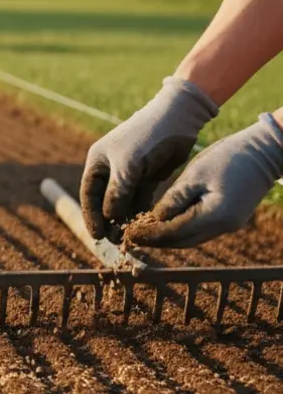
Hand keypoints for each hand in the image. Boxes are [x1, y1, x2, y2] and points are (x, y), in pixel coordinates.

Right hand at [80, 76, 218, 241]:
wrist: (179, 117)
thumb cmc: (147, 136)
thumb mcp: (129, 165)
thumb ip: (117, 192)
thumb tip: (109, 218)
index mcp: (98, 161)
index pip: (89, 194)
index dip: (91, 216)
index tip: (97, 235)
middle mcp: (111, 168)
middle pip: (104, 200)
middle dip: (108, 221)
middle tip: (113, 242)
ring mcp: (129, 173)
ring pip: (123, 201)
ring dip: (124, 219)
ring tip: (128, 238)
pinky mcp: (148, 176)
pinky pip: (140, 199)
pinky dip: (139, 212)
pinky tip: (142, 226)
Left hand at [124, 112, 282, 247]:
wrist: (265, 152)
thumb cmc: (229, 156)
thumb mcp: (195, 173)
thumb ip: (174, 198)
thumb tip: (155, 217)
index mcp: (215, 215)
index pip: (174, 232)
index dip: (149, 235)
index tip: (128, 234)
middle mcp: (223, 226)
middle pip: (182, 241)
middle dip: (156, 241)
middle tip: (130, 237)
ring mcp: (229, 225)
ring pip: (191, 238)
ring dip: (167, 237)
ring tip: (143, 232)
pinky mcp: (230, 219)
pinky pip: (200, 230)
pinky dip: (181, 230)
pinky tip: (165, 224)